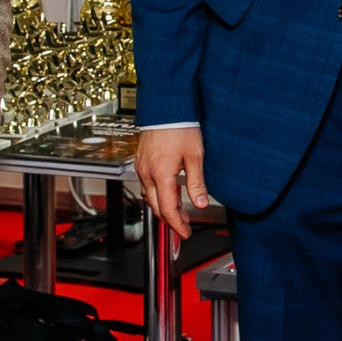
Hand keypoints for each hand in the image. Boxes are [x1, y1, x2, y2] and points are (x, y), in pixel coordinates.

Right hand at [135, 126, 207, 241]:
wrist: (166, 108)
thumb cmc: (180, 127)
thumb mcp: (195, 156)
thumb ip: (197, 183)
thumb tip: (200, 203)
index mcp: (161, 174)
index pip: (167, 209)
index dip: (177, 225)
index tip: (186, 232)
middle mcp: (147, 173)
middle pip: (156, 206)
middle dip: (170, 219)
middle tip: (184, 226)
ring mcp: (142, 167)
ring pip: (149, 197)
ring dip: (163, 207)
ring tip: (179, 211)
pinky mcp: (141, 161)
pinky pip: (147, 185)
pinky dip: (157, 194)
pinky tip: (168, 193)